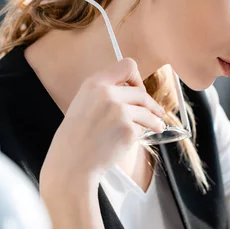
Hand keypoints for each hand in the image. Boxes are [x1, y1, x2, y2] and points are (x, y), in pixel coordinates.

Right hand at [40, 57, 165, 186]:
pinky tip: (133, 140)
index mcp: (94, 83)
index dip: (136, 78)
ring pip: (147, 111)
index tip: (138, 89)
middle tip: (156, 113)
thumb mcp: (83, 103)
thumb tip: (131, 91)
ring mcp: (119, 111)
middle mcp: (108, 94)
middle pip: (141, 92)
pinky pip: (142, 128)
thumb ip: (104, 93)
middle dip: (150, 104)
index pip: (127, 66)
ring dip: (154, 119)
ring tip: (157, 126)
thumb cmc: (75, 137)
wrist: (72, 162)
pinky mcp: (128, 129)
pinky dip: (141, 134)